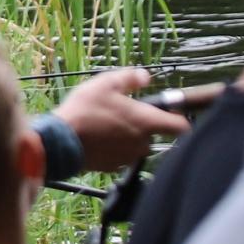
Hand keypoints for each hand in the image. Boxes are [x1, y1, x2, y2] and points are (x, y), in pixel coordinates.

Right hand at [53, 67, 189, 171]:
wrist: (62, 141)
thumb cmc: (86, 109)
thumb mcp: (105, 83)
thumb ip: (129, 78)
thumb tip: (146, 76)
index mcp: (146, 121)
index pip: (181, 126)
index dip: (179, 118)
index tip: (169, 111)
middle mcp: (143, 142)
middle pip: (153, 133)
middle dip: (141, 123)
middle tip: (120, 111)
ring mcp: (129, 157)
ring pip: (136, 144)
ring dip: (128, 135)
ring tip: (105, 123)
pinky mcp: (115, 166)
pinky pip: (121, 154)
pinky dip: (114, 146)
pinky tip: (98, 137)